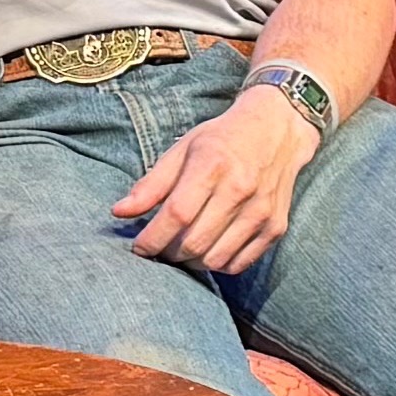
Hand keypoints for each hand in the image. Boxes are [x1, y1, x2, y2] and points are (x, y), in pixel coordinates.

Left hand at [113, 81, 316, 275]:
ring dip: (190, 263)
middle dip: (167, 254)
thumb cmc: (222, 139)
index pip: (176, 215)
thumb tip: (119, 213)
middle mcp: (240, 189)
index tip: (138, 247)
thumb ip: (151, 184)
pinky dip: (217, 265)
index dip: (152, 238)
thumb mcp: (182, 150)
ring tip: (181, 249)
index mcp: (212, 164)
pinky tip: (207, 250)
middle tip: (159, 248)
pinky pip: (239, 264)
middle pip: (194, 242)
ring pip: (215, 259)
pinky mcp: (275, 227)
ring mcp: (261, 211)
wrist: (277, 130)